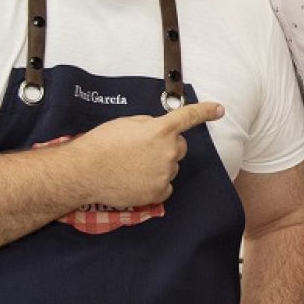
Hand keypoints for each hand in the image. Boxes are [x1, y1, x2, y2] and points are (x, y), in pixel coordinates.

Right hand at [67, 102, 223, 207]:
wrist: (85, 172)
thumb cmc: (101, 144)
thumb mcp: (126, 123)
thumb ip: (150, 125)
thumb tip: (159, 130)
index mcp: (161, 130)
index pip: (189, 117)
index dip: (206, 112)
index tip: (219, 109)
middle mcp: (168, 152)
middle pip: (180, 148)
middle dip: (167, 147)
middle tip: (142, 151)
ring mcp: (165, 174)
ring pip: (171, 168)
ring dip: (159, 166)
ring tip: (133, 167)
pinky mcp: (159, 193)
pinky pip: (166, 186)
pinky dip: (155, 184)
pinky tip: (136, 181)